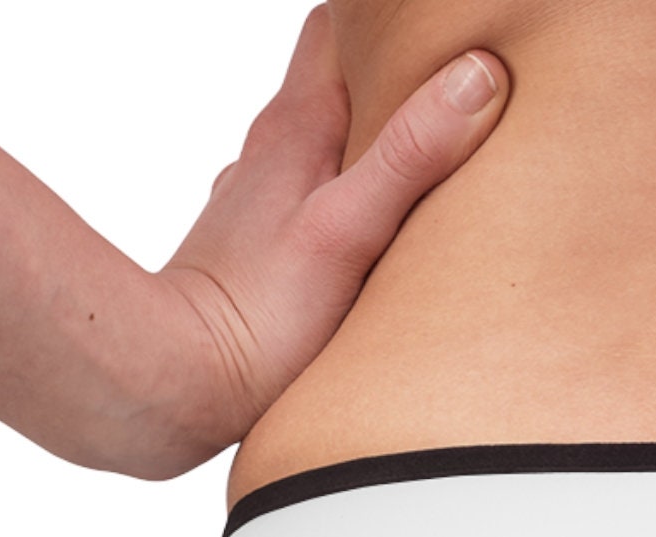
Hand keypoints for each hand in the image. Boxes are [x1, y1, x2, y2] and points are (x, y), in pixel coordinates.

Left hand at [146, 6, 506, 469]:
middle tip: (454, 88)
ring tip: (431, 157)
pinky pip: (316, 204)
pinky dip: (351, 199)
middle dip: (390, 79)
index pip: (336, 29)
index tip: (439, 29)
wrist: (180, 383)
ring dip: (371, 144)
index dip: (387, 21)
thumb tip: (475, 76)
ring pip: (325, 147)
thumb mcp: (349, 228)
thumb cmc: (257, 315)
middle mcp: (271, 156)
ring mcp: (264, 205)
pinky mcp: (265, 257)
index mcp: (295, 129)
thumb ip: (411, 154)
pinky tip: (377, 230)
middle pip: (334, 85)